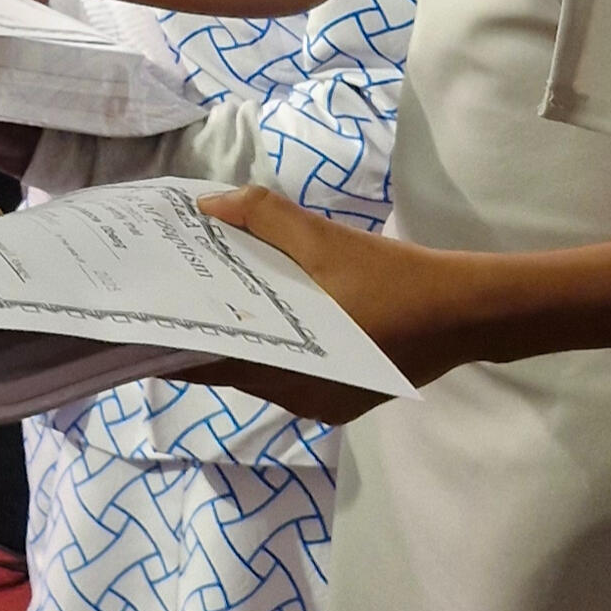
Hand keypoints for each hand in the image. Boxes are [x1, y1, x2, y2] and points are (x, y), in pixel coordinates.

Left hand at [194, 190, 501, 386]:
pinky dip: (278, 348)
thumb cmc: (392, 280)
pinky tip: (273, 316)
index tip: (144, 322)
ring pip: (265, 371)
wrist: (466, 312)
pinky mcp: (345, 397)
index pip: (211, 364)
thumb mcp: (324, 240)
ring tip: (215, 301)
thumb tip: (209, 207)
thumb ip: (265, 218)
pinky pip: (294, 374)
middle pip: (235, 368)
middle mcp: (299, 399)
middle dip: (208, 334)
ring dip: (245, 340)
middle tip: (176, 298)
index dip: (175, 344)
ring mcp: (324, 403)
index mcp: (288, 371)